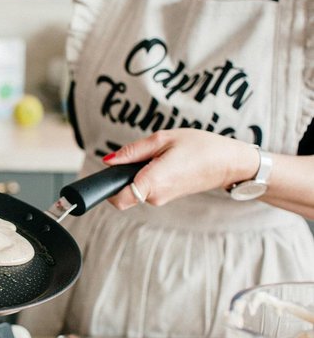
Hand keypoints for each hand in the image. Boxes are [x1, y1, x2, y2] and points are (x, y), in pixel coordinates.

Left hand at [102, 129, 260, 209]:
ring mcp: (162, 199)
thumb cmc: (201, 147)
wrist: (230, 162)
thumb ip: (133, 151)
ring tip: (159, 155)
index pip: (118, 198)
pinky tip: (164, 162)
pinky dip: (147, 176)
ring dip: (137, 173)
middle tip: (141, 155)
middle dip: (123, 175)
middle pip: (123, 193)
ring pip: (135, 189)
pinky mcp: (167, 197)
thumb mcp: (163, 139)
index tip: (108, 173)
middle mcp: (155, 196)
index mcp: (153, 182)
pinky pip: (147, 188)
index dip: (107, 188)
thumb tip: (108, 159)